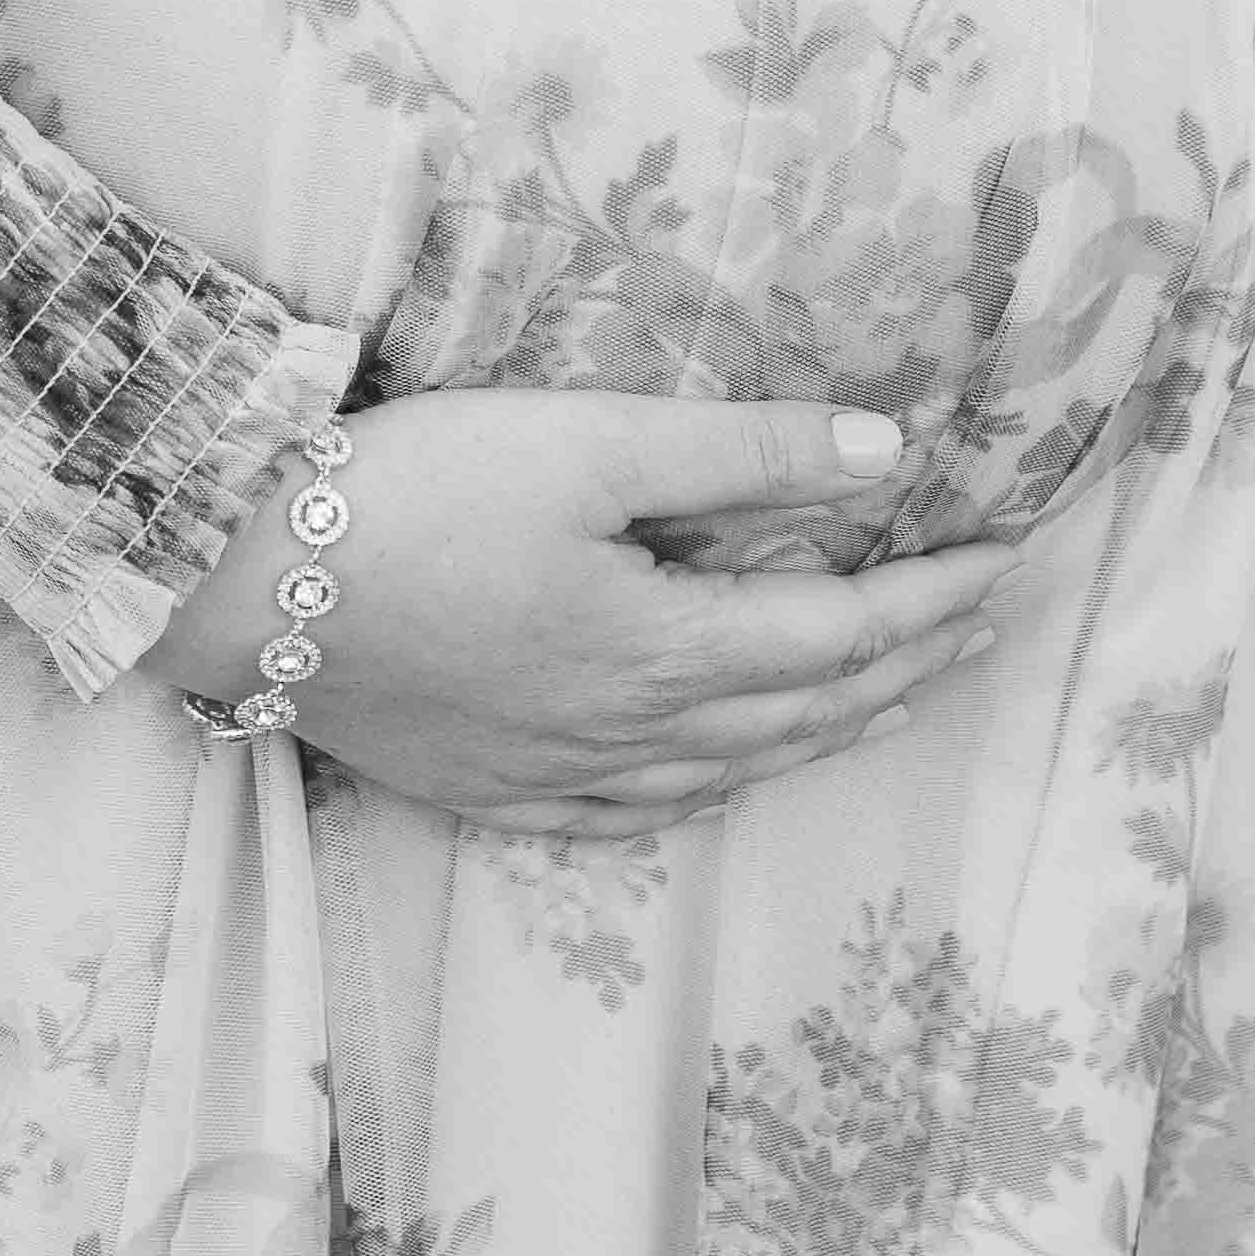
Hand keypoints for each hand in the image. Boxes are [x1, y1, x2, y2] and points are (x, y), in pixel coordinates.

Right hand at [145, 390, 1014, 831]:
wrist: (239, 585)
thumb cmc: (414, 494)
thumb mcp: (587, 441)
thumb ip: (740, 454)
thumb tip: (887, 454)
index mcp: (664, 647)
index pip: (840, 628)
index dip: (935, 594)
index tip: (1015, 561)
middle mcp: (626, 730)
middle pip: (800, 712)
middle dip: (904, 666)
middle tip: (979, 628)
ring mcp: (553, 770)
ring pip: (726, 770)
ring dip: (823, 734)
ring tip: (887, 702)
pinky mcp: (486, 784)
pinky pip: (628, 814)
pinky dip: (701, 794)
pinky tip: (713, 783)